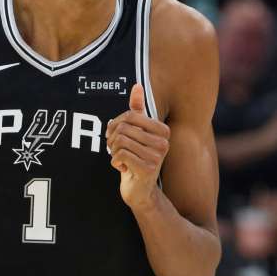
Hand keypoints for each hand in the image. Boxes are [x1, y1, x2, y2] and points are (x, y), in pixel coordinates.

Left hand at [107, 83, 169, 209]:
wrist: (140, 189)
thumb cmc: (137, 158)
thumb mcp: (137, 132)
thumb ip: (137, 110)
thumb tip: (137, 85)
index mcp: (163, 131)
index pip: (131, 115)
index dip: (117, 123)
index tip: (116, 135)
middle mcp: (163, 143)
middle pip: (124, 128)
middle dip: (112, 139)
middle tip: (115, 149)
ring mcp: (157, 157)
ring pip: (120, 141)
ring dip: (113, 151)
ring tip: (120, 158)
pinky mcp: (147, 169)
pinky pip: (120, 155)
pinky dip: (115, 161)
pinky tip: (122, 168)